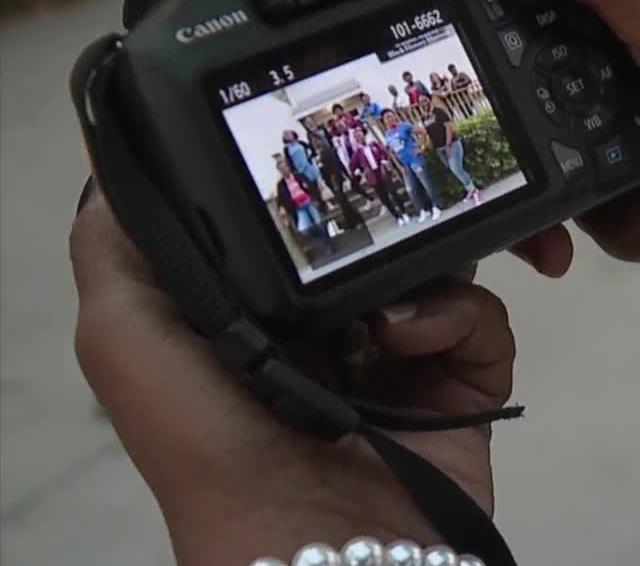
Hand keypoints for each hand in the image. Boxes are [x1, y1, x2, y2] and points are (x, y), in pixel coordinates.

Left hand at [71, 187, 514, 565]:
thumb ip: (117, 260)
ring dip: (427, 267)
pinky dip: (462, 317)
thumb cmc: (214, 449)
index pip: (295, 232)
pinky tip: (414, 339)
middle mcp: (336, 337)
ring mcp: (406, 362)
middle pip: (374, 242)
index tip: (315, 152)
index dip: (305, 191)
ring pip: (438, 270)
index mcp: (262, 322)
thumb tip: (130, 175)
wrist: (320, 548)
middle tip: (389, 193)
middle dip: (386, 216)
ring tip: (392, 302)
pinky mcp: (464, 387)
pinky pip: (484, 320)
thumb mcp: (128, 348)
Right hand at [481, 0, 639, 284]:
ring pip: (537, 119)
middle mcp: (634, 13)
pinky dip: (609, 211)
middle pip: (518, 32)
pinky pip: (574, 180)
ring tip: (627, 191)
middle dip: (517, 95)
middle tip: (538, 132)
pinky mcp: (631, 153)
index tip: (441, 13)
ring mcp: (630, 87)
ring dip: (568, 173)